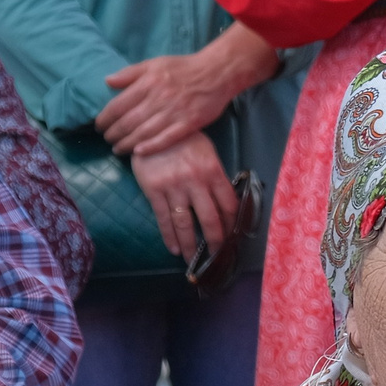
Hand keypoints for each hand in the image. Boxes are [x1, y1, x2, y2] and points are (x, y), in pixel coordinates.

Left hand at [99, 25, 280, 157]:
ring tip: (118, 149)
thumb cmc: (183, 68)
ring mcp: (174, 113)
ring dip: (127, 143)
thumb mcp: (154, 63)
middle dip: (113, 134)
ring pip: (144, 133)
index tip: (99, 126)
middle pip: (128, 122)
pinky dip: (151, 147)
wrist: (217, 73)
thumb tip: (107, 82)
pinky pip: (167, 139)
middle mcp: (159, 99)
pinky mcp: (189, 124)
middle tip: (107, 139)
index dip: (105, 118)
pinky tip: (139, 152)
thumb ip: (130, 73)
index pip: (119, 105)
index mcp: (148, 83)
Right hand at [132, 131, 235, 260]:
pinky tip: (173, 249)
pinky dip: (169, 236)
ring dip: (190, 245)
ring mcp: (175, 187)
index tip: (233, 236)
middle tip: (217, 256)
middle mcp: (196, 181)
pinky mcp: (154, 190)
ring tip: (192, 260)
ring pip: (186, 223)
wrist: (152, 126)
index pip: (229, 204)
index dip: (233, 224)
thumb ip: (215, 175)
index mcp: (213, 171)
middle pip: (211, 219)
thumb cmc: (183, 138)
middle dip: (215, 241)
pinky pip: (164, 218)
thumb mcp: (207, 151)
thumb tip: (223, 201)